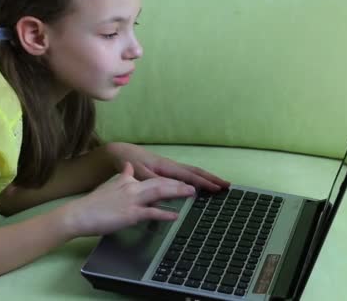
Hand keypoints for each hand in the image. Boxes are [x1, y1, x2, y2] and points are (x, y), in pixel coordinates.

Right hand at [60, 162, 196, 236]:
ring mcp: (132, 200)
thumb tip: (129, 166)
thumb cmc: (93, 204)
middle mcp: (132, 187)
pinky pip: (151, 213)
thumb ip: (123, 176)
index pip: (152, 177)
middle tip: (195, 185)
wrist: (79, 214)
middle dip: (178, 183)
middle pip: (160, 182)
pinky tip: (175, 216)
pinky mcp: (130, 214)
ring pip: (159, 193)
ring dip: (177, 192)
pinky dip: (165, 214)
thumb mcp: (110, 185)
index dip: (168, 178)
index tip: (182, 179)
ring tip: (191, 194)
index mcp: (128, 181)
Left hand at [106, 142, 230, 192]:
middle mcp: (171, 166)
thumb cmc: (129, 161)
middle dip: (211, 178)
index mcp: (167, 167)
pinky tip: (197, 185)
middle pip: (195, 172)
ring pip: (191, 172)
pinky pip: (184, 174)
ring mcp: (168, 167)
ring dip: (205, 178)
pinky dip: (195, 178)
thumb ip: (152, 182)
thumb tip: (167, 193)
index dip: (205, 183)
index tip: (218, 189)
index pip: (190, 175)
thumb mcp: (139, 173)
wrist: (119, 152)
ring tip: (217, 185)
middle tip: (227, 186)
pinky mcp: (164, 170)